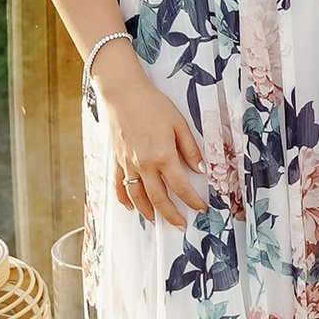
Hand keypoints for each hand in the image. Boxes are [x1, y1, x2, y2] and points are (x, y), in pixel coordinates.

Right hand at [98, 51, 208, 223]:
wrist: (124, 93)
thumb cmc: (153, 105)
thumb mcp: (179, 124)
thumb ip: (191, 149)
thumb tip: (201, 169)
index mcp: (163, 156)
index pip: (181, 187)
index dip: (192, 200)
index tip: (200, 208)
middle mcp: (144, 164)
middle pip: (158, 198)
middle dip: (171, 214)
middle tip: (180, 225)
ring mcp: (128, 164)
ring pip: (137, 196)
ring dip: (148, 212)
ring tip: (157, 221)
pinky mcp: (118, 159)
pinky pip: (119, 185)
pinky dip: (124, 198)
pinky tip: (130, 206)